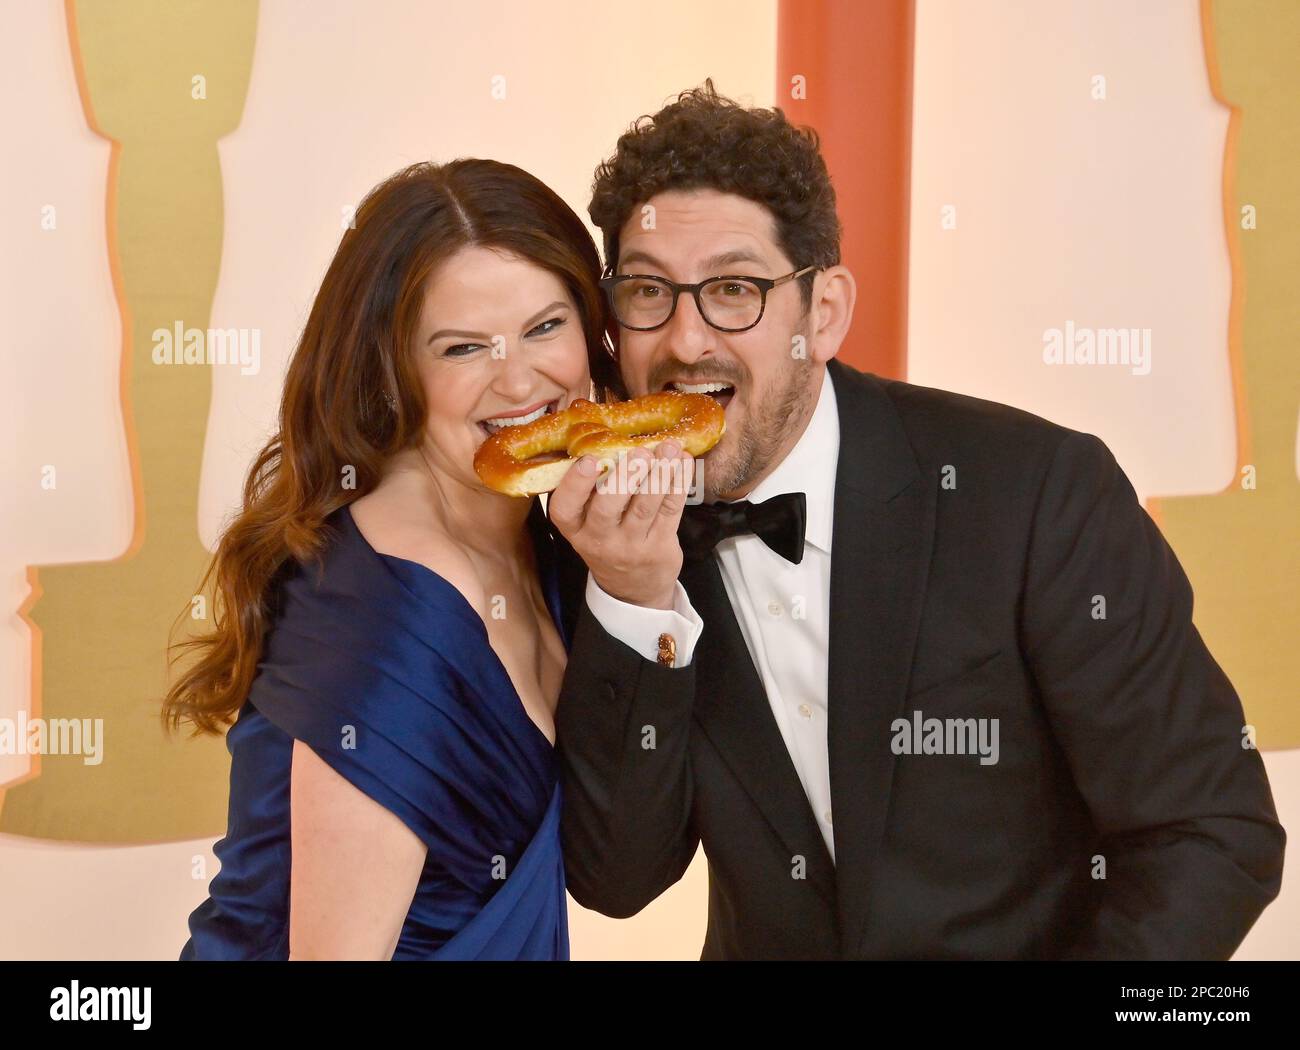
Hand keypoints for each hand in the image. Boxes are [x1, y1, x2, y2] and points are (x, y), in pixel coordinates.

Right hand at [548, 441, 695, 609]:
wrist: (633, 589)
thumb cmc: (608, 541)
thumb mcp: (589, 525)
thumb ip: (593, 492)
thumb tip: (612, 441)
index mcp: (575, 529)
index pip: (564, 509)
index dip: (575, 484)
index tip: (589, 459)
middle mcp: (599, 540)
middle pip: (608, 509)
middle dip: (625, 477)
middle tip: (640, 452)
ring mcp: (631, 546)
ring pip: (644, 508)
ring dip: (659, 475)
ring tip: (668, 449)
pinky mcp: (660, 548)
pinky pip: (671, 512)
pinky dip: (678, 484)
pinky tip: (683, 463)